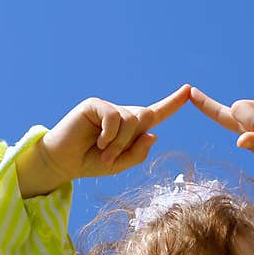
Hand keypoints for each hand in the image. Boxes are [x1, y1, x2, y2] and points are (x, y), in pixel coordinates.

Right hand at [16, 84, 189, 197]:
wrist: (63, 162)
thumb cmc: (91, 162)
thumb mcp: (120, 164)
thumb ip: (139, 153)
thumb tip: (154, 133)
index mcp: (131, 127)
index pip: (157, 113)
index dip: (173, 103)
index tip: (189, 90)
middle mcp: (122, 113)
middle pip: (145, 118)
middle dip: (132, 141)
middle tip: (112, 158)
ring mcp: (108, 107)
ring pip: (131, 120)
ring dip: (120, 142)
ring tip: (103, 152)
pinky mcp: (95, 105)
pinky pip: (115, 117)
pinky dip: (110, 134)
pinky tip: (99, 142)